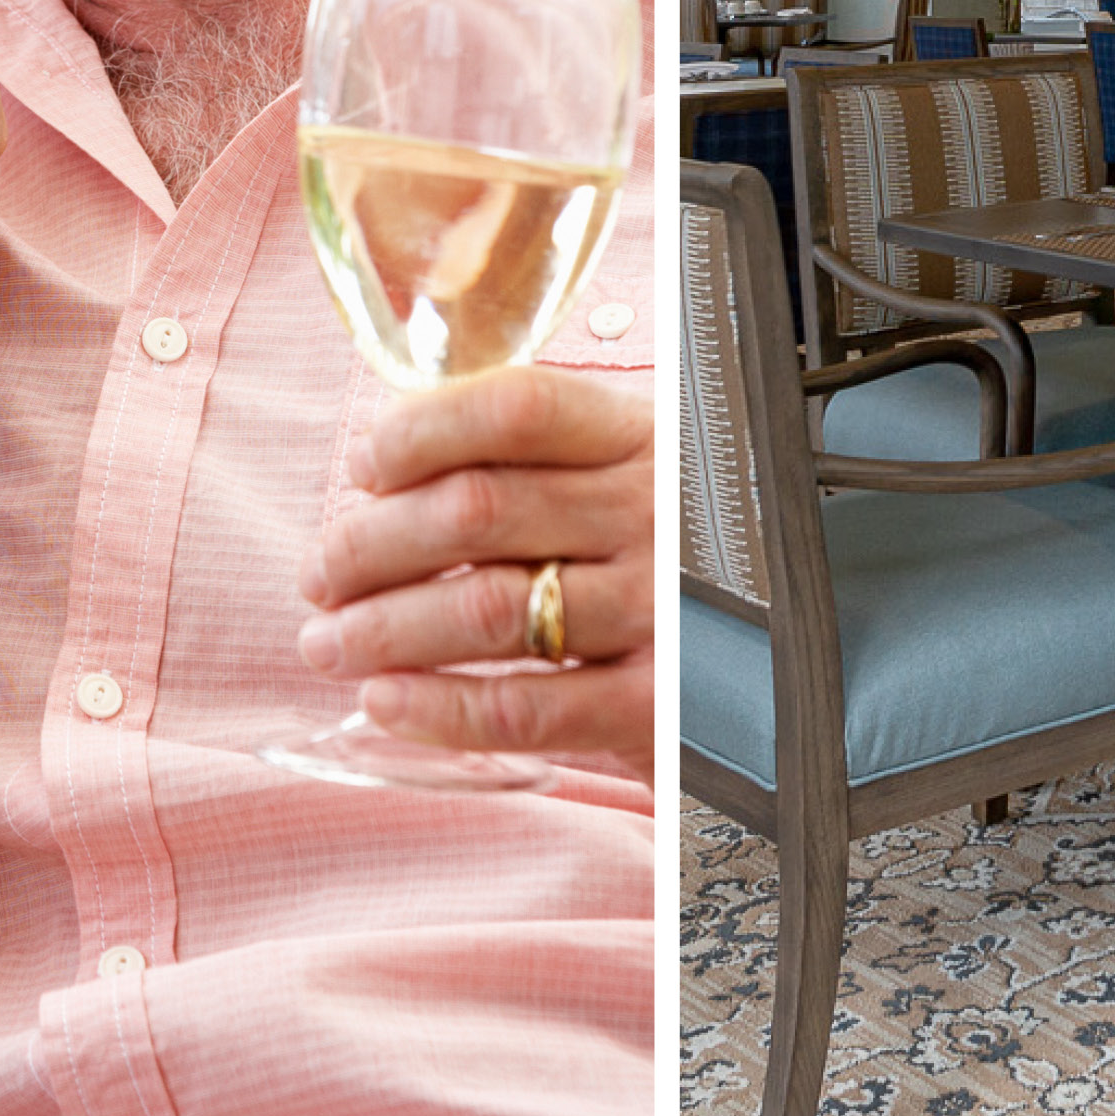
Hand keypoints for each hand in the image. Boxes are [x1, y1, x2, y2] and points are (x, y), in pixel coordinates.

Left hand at [298, 363, 653, 772]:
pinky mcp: (658, 705)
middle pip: (479, 511)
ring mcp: (662, 610)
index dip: (419, 432)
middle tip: (319, 579)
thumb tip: (383, 480)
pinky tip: (386, 701)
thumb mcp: (635, 479)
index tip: (363, 467)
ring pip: (486, 609)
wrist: (796, 670)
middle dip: (371, 546)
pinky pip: (525, 707)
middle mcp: (658, 514)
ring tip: (328, 643)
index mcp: (648, 439)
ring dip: (383, 629)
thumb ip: (538, 463)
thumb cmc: (679, 561)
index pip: (517, 408)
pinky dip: (439, 706)